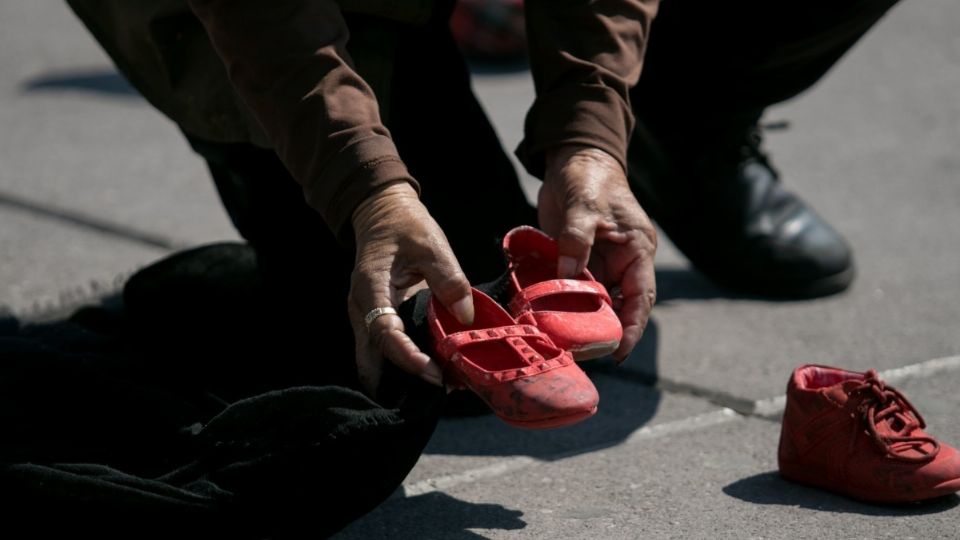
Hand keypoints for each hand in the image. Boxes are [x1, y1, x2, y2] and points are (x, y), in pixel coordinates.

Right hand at [349, 181, 474, 393]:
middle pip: (374, 355)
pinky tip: (433, 370)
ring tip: (443, 383)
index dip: (407, 356)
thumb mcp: (432, 244)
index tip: (433, 371)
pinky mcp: (375, 320)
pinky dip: (404, 364)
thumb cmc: (406, 226)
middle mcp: (362, 307)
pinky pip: (384, 349)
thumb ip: (449, 279)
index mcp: (371, 286)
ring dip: (403, 376)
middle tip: (443, 387)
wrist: (382, 215)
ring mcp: (365, 316)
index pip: (384, 331)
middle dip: (404, 378)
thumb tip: (466, 317)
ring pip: (376, 358)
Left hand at [538, 145, 656, 361]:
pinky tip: (549, 321)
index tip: (618, 351)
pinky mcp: (579, 262)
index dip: (632, 327)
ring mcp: (601, 264)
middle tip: (583, 354)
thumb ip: (575, 239)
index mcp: (637, 250)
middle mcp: (623, 263)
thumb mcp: (582, 206)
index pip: (642, 297)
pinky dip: (565, 306)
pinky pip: (575, 290)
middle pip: (620, 307)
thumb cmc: (588, 178)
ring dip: (583, 322)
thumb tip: (567, 276)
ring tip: (565, 346)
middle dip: (606, 332)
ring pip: (597, 303)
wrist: (573, 160)